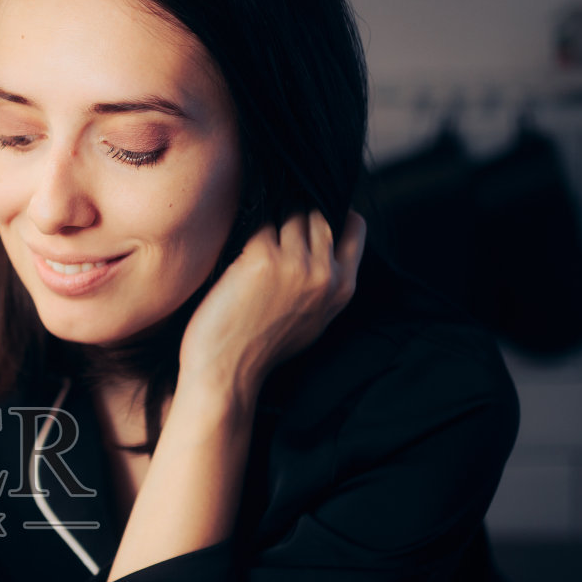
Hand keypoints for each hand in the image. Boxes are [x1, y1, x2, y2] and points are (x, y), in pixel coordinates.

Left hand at [179, 209, 366, 400]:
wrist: (227, 373)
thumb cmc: (260, 349)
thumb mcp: (312, 320)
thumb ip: (324, 284)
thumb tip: (321, 245)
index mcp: (342, 288)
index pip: (354, 227)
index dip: (334, 210)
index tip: (312, 208)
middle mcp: (324, 273)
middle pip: (319, 213)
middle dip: (297, 207)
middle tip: (273, 213)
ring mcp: (295, 263)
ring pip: (290, 211)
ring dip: (272, 212)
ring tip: (252, 225)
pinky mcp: (262, 258)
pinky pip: (260, 222)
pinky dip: (247, 224)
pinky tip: (235, 236)